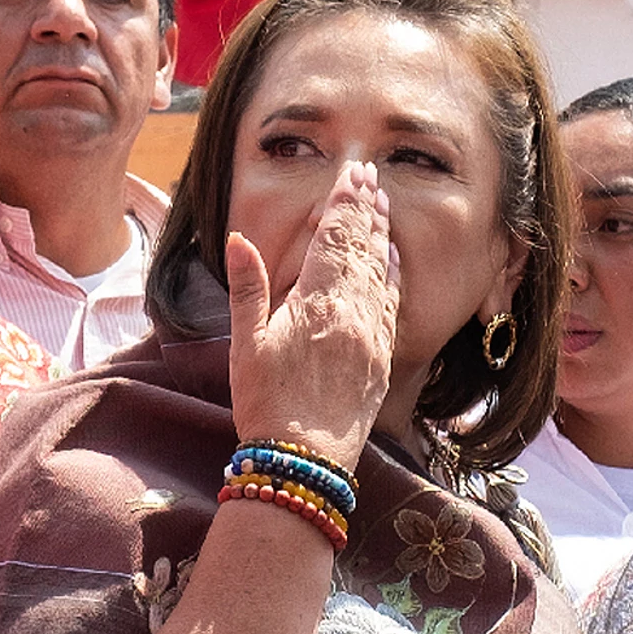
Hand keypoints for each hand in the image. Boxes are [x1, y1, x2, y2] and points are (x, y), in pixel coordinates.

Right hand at [227, 159, 399, 468]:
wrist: (305, 459)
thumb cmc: (267, 402)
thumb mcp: (246, 343)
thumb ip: (248, 288)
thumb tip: (240, 240)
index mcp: (318, 302)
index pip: (336, 239)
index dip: (344, 204)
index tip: (351, 174)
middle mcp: (354, 311)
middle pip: (363, 248)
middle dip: (365, 209)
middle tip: (369, 176)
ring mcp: (373, 334)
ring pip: (381, 271)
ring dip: (380, 235)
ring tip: (381, 206)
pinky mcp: (381, 357)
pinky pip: (392, 302)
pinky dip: (392, 273)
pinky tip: (392, 260)